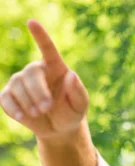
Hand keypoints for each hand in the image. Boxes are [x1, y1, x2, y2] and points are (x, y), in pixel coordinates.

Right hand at [0, 19, 88, 139]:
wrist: (59, 128)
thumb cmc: (72, 112)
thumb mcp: (80, 104)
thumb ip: (78, 91)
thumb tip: (72, 75)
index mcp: (55, 67)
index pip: (47, 48)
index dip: (40, 35)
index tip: (32, 22)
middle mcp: (36, 71)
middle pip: (31, 73)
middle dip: (38, 92)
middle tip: (47, 108)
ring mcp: (20, 82)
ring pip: (17, 86)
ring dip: (28, 102)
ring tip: (39, 113)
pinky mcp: (9, 95)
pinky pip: (5, 98)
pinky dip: (14, 108)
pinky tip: (24, 117)